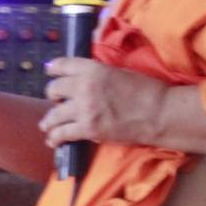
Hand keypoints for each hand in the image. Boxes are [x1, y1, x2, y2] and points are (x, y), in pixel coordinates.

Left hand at [39, 58, 170, 147]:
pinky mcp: (88, 129)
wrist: (157, 112)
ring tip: (47, 125)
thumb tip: (85, 79)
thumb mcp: (119, 72)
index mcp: (93, 69)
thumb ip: (98, 74)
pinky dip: (55, 138)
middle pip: (54, 89)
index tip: (52, 73)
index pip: (61, 65)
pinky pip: (62, 134)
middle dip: (53, 95)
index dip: (53, 69)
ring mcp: (84, 109)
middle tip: (57, 101)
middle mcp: (84, 86)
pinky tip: (54, 141)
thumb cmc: (145, 89)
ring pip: (53, 115)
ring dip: (49, 120)